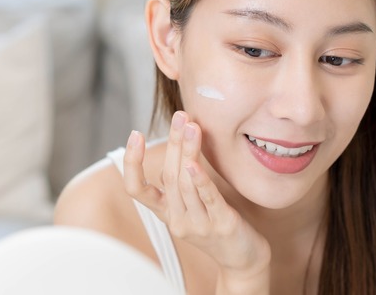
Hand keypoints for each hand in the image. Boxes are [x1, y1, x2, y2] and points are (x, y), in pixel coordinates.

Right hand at [123, 111, 270, 291]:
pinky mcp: (221, 224)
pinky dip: (199, 180)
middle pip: (168, 176)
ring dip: (187, 151)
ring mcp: (198, 224)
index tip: (134, 134)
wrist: (243, 259)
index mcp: (167, 213)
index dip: (132, 163)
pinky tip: (194, 163)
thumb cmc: (218, 224)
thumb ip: (182, 180)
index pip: (136, 189)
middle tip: (180, 116)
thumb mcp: (193, 203)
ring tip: (191, 126)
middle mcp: (177, 219)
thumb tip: (179, 140)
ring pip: (185, 183)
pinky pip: (207, 199)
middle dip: (173, 142)